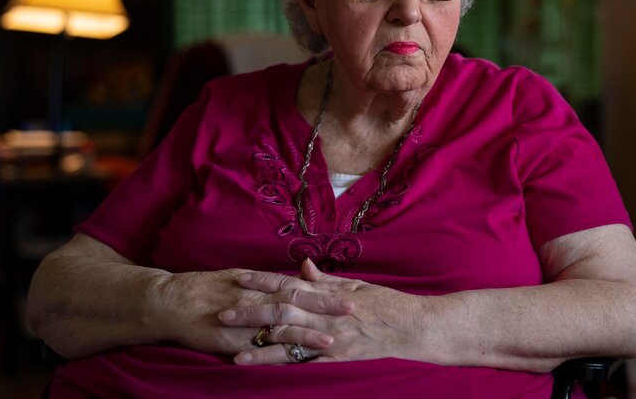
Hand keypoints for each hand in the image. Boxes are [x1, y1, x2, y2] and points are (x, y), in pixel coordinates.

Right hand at [150, 267, 353, 356]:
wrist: (171, 301)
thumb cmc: (205, 288)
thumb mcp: (238, 276)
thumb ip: (266, 281)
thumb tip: (292, 279)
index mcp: (258, 283)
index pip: (298, 286)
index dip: (324, 291)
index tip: (349, 294)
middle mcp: (255, 298)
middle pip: (296, 302)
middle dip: (325, 307)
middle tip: (352, 310)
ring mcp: (243, 320)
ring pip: (280, 326)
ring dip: (306, 333)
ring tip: (331, 340)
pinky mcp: (230, 340)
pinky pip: (257, 348)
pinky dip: (276, 354)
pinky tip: (292, 360)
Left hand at [222, 259, 428, 364]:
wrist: (412, 326)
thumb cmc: (386, 303)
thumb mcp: (356, 285)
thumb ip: (326, 280)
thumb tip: (302, 266)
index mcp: (328, 293)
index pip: (288, 283)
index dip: (262, 281)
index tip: (237, 279)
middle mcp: (325, 314)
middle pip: (280, 311)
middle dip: (250, 313)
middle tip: (222, 313)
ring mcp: (330, 337)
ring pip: (288, 339)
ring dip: (259, 344)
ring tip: (233, 351)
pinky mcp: (337, 357)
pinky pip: (305, 362)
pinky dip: (283, 364)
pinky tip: (265, 368)